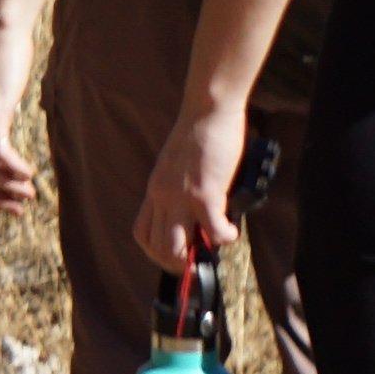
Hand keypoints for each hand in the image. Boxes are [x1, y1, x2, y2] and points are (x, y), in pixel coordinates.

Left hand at [127, 97, 245, 287]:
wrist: (207, 110)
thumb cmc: (198, 133)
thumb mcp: (177, 165)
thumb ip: (180, 189)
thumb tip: (197, 213)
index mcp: (155, 189)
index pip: (142, 233)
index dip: (157, 252)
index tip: (177, 255)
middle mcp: (162, 196)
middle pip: (158, 247)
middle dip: (178, 263)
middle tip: (199, 262)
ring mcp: (181, 197)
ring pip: (177, 248)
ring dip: (196, 258)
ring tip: (213, 249)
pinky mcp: (205, 194)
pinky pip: (213, 231)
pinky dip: (225, 238)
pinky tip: (232, 232)